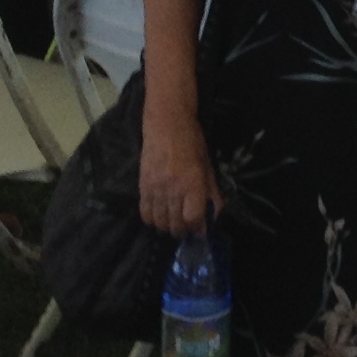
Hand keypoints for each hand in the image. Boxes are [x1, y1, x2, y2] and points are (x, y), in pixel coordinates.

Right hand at [140, 102, 220, 234]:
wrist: (166, 125)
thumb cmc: (192, 143)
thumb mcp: (208, 167)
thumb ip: (211, 193)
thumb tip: (214, 216)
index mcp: (192, 184)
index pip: (193, 219)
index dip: (199, 228)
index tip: (201, 229)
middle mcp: (173, 189)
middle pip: (176, 225)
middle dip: (184, 231)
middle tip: (188, 229)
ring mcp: (155, 189)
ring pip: (160, 222)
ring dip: (168, 228)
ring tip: (175, 224)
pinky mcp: (142, 187)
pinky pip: (145, 213)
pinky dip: (153, 220)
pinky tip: (160, 217)